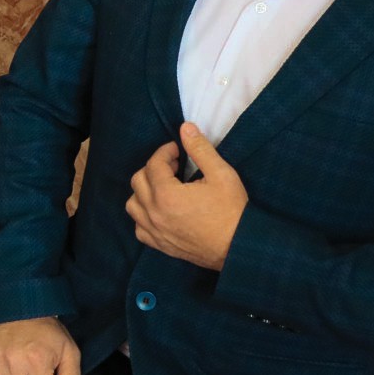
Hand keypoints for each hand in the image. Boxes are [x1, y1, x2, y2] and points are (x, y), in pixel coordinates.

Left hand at [127, 123, 248, 270]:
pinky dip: (144, 216)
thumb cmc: (232, 211)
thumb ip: (200, 149)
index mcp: (166, 195)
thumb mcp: (222, 174)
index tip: (177, 149)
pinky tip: (160, 210)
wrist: (240, 247)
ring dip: (144, 191)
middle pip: (138, 181)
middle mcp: (154, 213)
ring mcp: (155, 231)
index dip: (164, 152)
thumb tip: (185, 128)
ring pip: (133, 204)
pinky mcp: (160, 245)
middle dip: (153, 168)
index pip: (153, 164)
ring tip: (164, 186)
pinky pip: (139, 228)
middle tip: (173, 165)